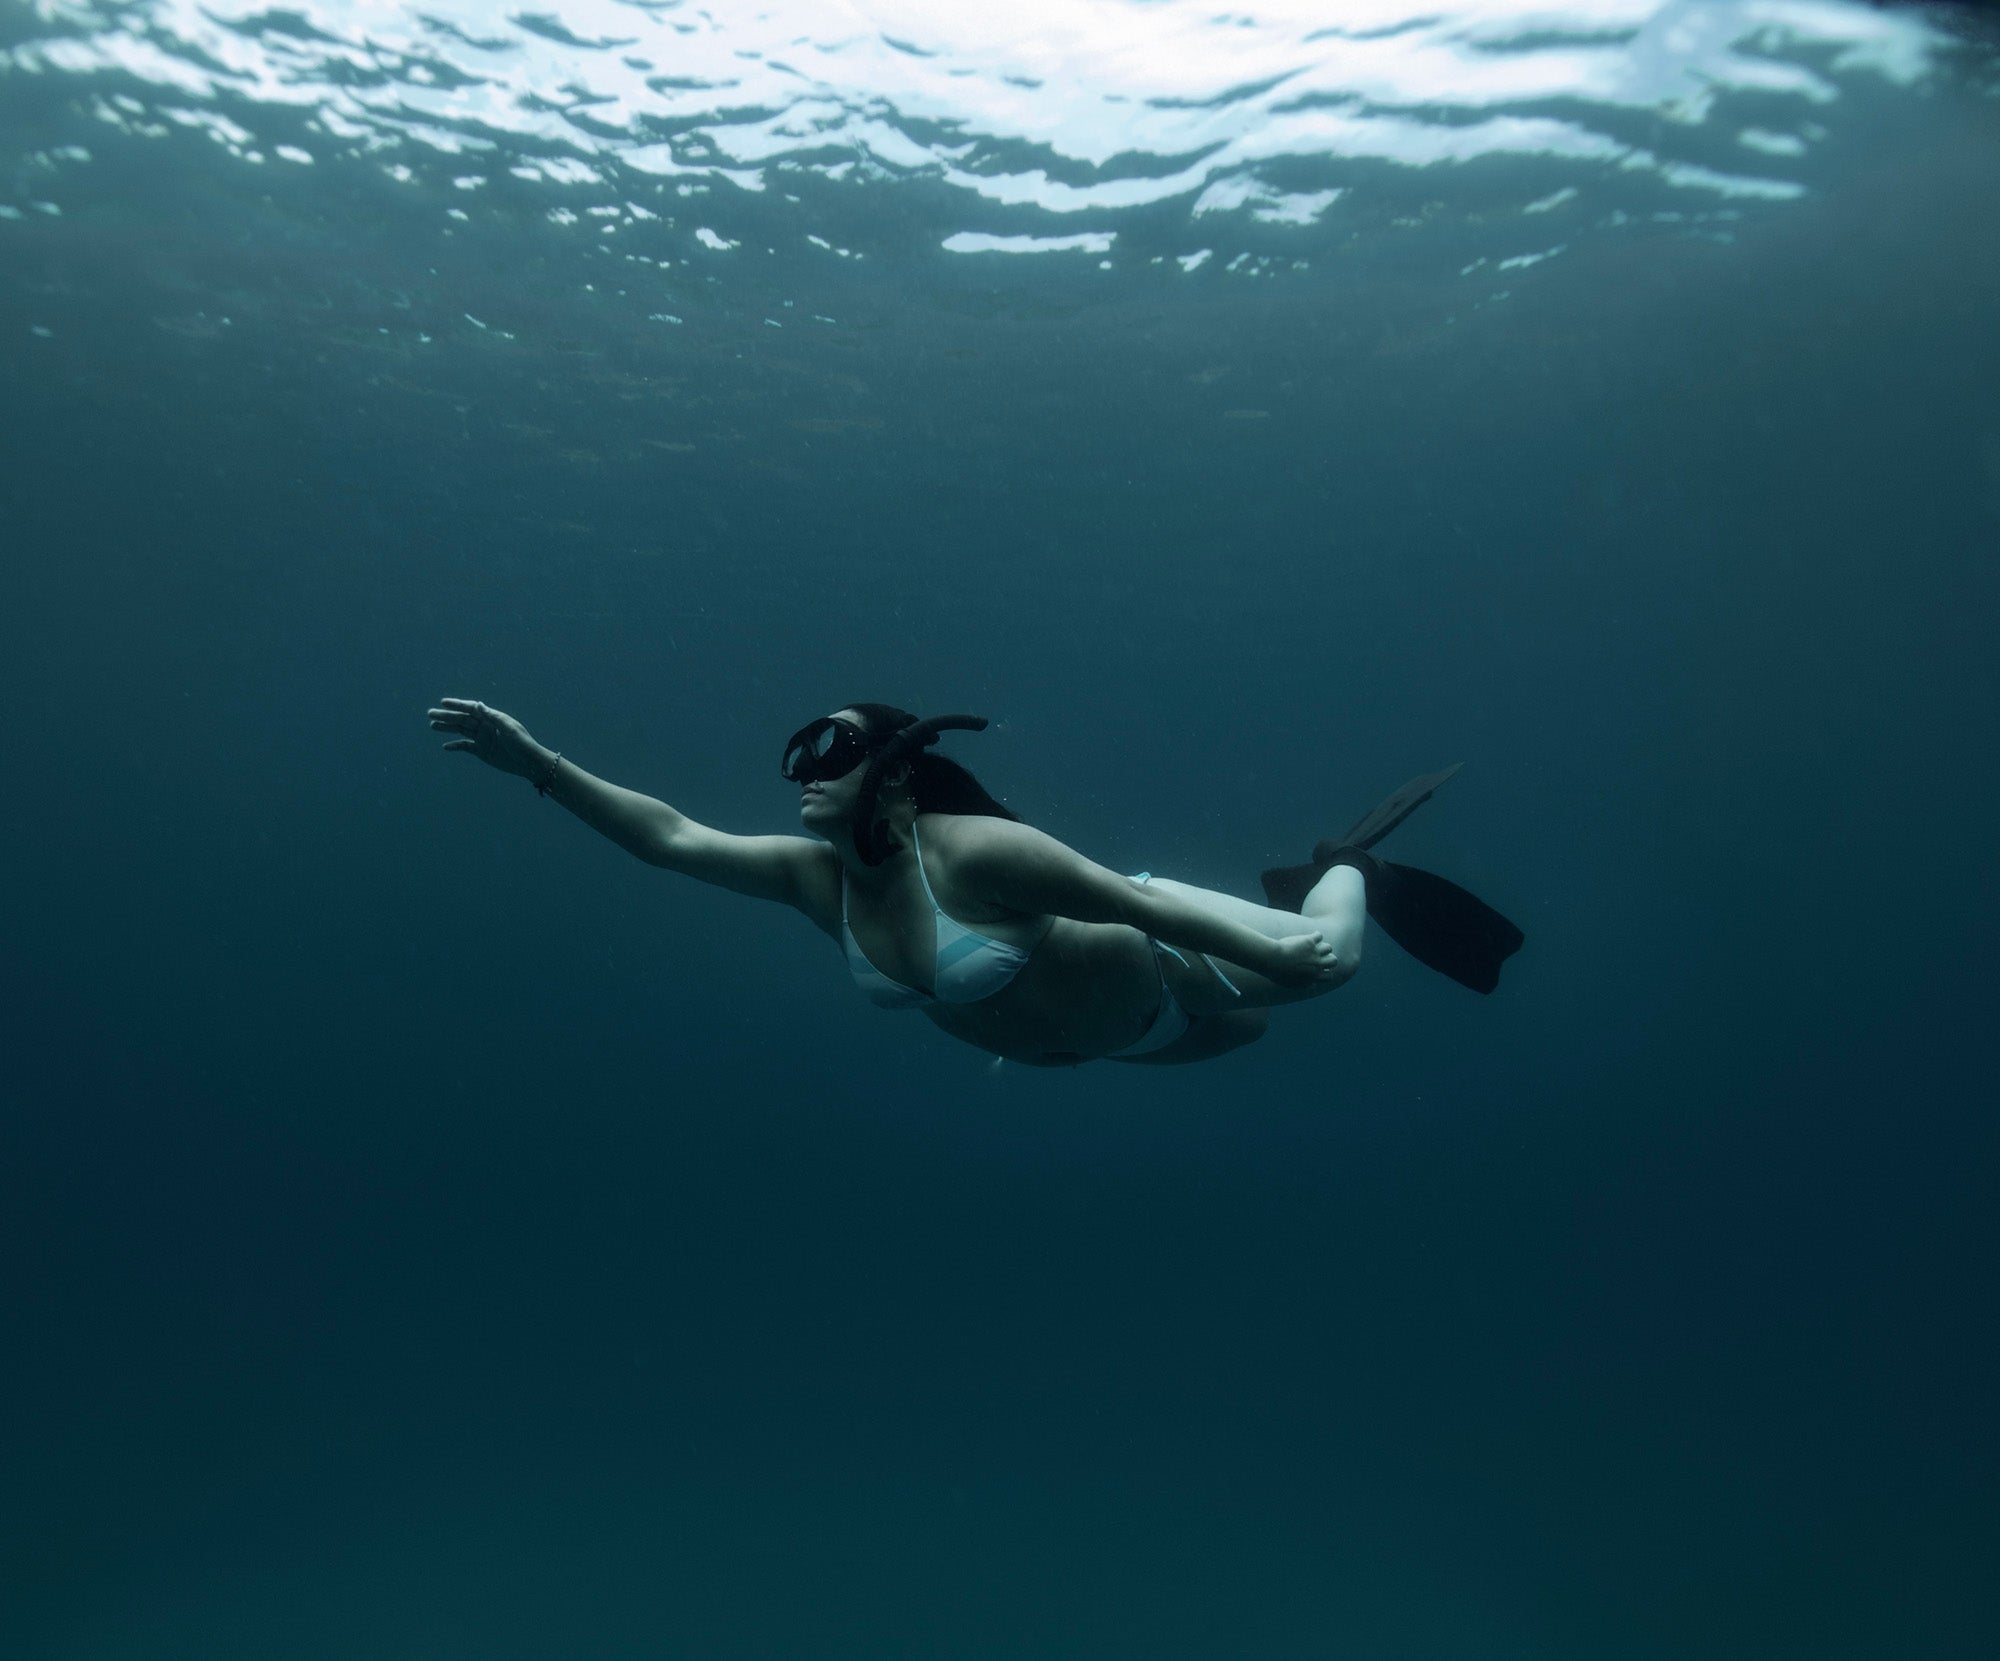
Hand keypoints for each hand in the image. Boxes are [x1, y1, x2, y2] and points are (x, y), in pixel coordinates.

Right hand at [428, 697, 545, 780]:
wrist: (529, 762)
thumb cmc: (521, 742)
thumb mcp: (508, 727)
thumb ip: (492, 716)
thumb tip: (478, 704)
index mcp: (492, 718)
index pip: (471, 709)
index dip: (457, 704)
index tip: (443, 702)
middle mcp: (485, 726)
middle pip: (462, 719)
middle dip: (446, 716)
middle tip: (430, 713)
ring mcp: (482, 739)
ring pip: (461, 731)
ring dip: (447, 728)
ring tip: (432, 726)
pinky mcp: (482, 751)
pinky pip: (465, 747)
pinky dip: (456, 746)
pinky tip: (445, 746)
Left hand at [1269, 930, 1343, 986]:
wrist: (1273, 960)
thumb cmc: (1278, 973)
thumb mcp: (1292, 984)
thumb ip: (1304, 985)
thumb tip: (1312, 985)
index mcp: (1313, 976)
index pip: (1329, 977)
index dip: (1327, 972)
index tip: (1322, 970)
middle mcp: (1317, 964)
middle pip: (1333, 961)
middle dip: (1329, 958)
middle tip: (1323, 956)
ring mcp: (1314, 952)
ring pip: (1328, 947)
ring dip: (1323, 946)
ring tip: (1317, 945)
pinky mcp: (1309, 941)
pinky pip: (1319, 936)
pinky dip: (1317, 935)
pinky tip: (1313, 935)